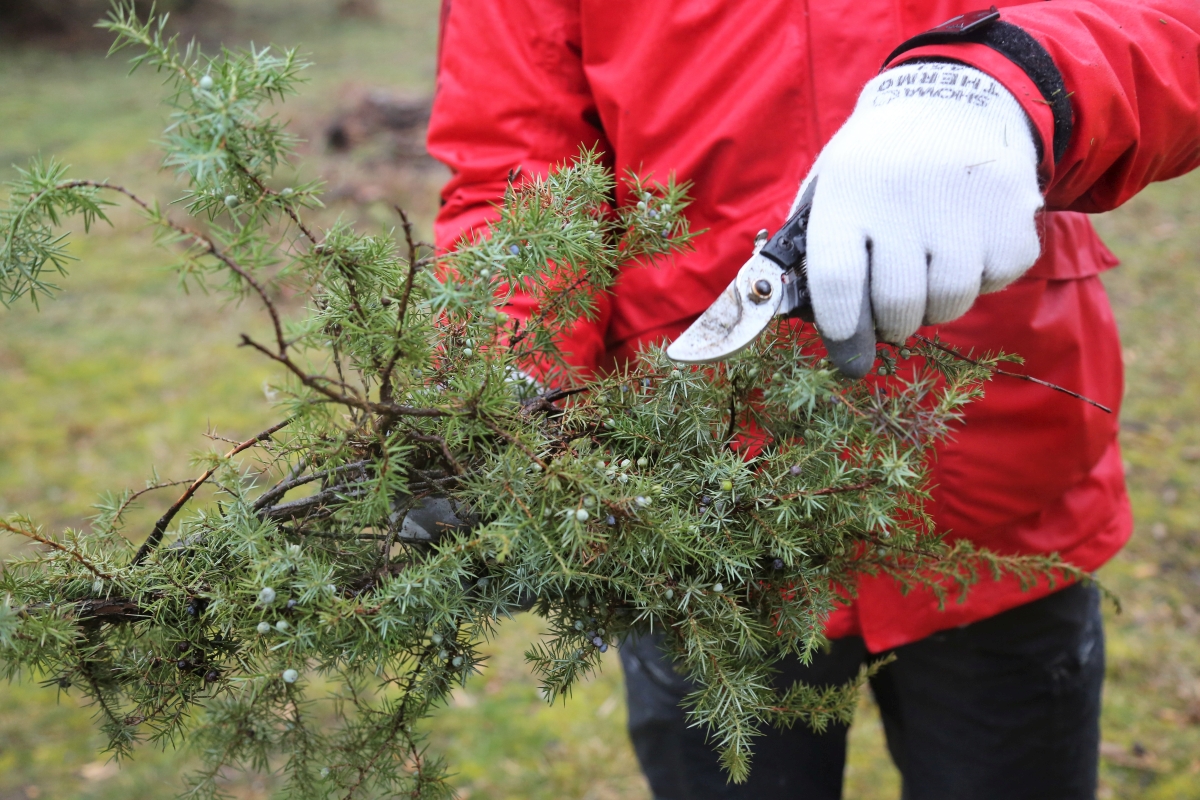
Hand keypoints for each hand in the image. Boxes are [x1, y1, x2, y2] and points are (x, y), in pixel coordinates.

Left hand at [798, 61, 1043, 343]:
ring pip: (949, 301)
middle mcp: (905, 197)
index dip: (841, 329)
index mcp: (848, 190)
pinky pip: (995, 280)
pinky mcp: (1014, 212)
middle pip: (897, 303)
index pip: (837, 282)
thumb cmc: (880, 161)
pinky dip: (982, 277)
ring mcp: (965, 205)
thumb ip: (816, 248)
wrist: (955, 96)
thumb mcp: (833, 182)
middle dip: (892, 324)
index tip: (848, 351)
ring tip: (929, 273)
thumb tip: (799, 320)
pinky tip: (969, 243)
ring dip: (937, 305)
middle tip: (893, 314)